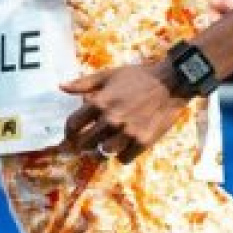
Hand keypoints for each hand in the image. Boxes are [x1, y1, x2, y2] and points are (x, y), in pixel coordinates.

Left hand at [60, 63, 184, 162]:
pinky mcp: (143, 141)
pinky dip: (122, 154)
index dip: (68, 133)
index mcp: (100, 102)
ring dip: (101, 151)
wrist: (171, 82)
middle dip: (82, 144)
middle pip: (85, 143)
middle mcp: (111, 119)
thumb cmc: (138, 76)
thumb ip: (84, 83)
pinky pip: (123, 158)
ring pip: (103, 154)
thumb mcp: (109, 75)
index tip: (70, 136)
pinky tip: (124, 146)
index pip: (73, 125)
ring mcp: (127, 132)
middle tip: (85, 144)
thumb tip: (61, 87)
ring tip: (104, 146)